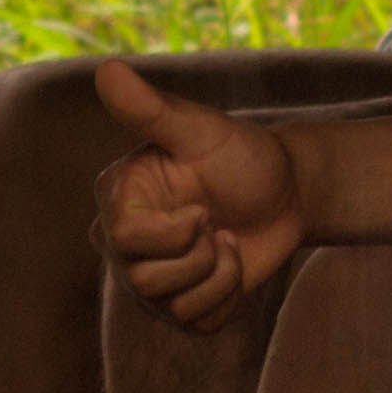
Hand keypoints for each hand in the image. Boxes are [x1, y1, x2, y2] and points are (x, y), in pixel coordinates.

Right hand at [90, 58, 307, 329]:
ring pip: (174, 308)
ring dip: (221, 275)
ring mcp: (149, 281)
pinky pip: (199, 324)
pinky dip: (229, 297)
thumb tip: (106, 68)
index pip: (126, 241)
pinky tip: (232, 264)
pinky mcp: (179, 309)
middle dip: (201, 256)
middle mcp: (123, 245)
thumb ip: (150, 108)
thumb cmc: (239, 153)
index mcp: (118, 199)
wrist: (284, 192)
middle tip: (217, 223)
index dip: (174, 233)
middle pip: (146, 282)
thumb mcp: (200, 130)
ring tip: (228, 241)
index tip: (203, 210)